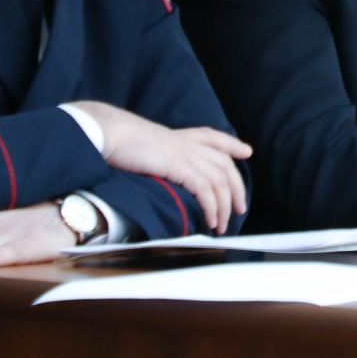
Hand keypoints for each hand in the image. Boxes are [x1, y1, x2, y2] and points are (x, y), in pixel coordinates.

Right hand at [71, 101, 249, 232]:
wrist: (111, 133)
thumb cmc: (119, 140)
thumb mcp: (145, 144)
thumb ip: (158, 153)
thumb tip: (157, 166)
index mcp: (181, 136)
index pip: (214, 137)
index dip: (232, 144)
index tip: (245, 151)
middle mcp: (189, 144)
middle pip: (225, 166)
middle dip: (237, 188)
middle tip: (240, 208)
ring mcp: (187, 154)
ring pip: (219, 182)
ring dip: (224, 207)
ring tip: (222, 225)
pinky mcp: (181, 167)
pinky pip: (206, 190)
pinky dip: (212, 207)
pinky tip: (211, 220)